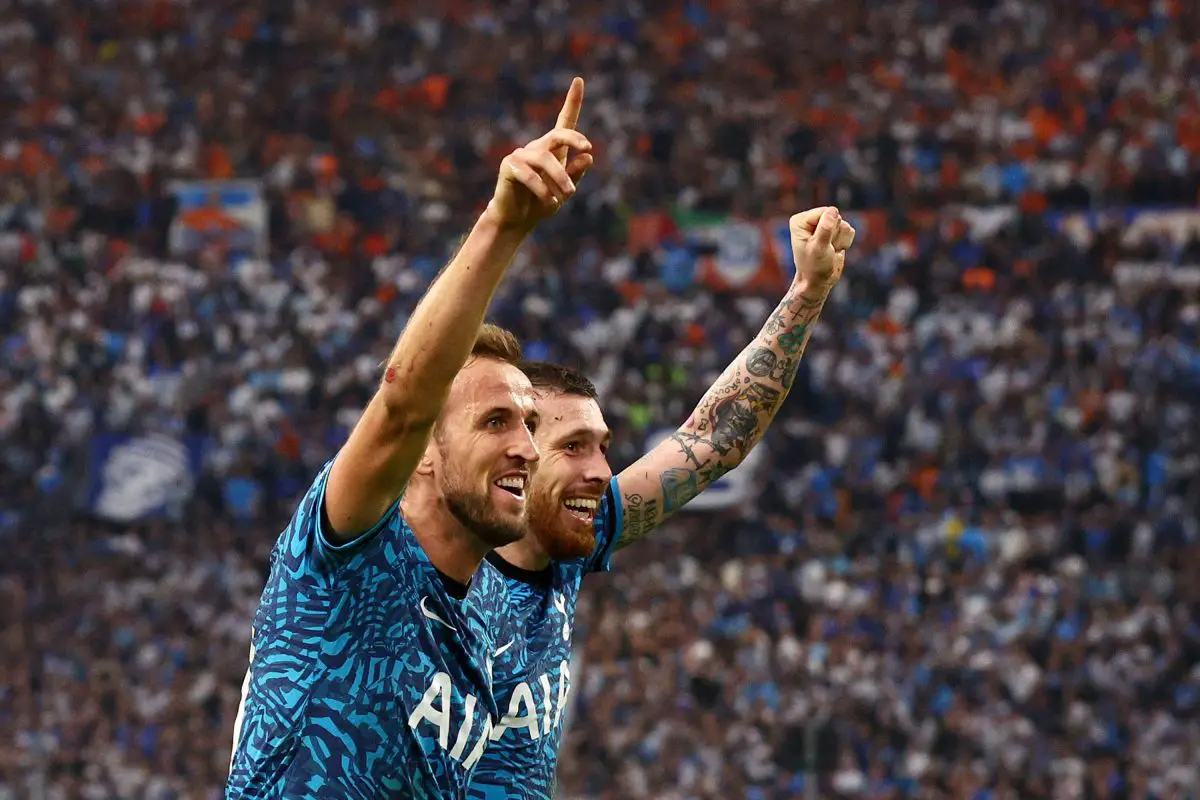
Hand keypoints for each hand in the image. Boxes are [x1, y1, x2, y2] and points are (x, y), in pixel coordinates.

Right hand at [485, 77, 593, 231]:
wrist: (516, 220)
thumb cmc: (541, 204)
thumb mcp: (564, 192)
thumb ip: (575, 175)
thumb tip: (588, 156)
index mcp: (553, 151)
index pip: (564, 123)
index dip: (572, 101)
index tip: (579, 80)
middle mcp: (537, 148)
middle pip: (558, 134)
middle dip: (574, 138)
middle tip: (588, 147)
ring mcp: (522, 155)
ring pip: (545, 159)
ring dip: (560, 177)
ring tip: (568, 194)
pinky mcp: (509, 166)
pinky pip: (530, 174)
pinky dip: (543, 189)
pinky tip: (550, 202)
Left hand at [789, 206, 855, 291]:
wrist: (819, 281)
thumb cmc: (814, 266)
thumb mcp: (819, 248)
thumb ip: (825, 229)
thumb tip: (833, 211)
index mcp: (800, 221)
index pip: (825, 212)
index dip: (828, 229)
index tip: (820, 244)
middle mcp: (810, 220)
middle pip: (835, 217)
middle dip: (835, 235)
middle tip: (826, 248)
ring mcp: (823, 225)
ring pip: (844, 224)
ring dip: (840, 240)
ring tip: (829, 250)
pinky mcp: (834, 231)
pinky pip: (849, 230)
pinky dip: (845, 243)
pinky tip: (835, 250)